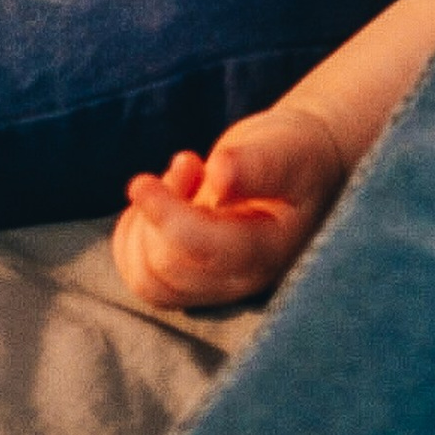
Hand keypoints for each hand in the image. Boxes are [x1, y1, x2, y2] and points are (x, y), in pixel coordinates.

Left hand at [111, 105, 346, 311]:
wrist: (301, 167)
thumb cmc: (298, 154)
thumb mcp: (287, 149)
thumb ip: (259, 164)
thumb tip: (220, 177)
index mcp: (268, 252)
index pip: (201, 251)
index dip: (164, 217)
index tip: (142, 181)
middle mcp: (241, 281)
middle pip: (167, 268)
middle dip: (159, 210)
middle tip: (189, 163)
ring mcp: (215, 285)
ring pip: (147, 281)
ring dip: (143, 226)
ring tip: (179, 181)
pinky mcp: (194, 279)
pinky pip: (142, 277)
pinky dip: (133, 238)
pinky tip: (161, 202)